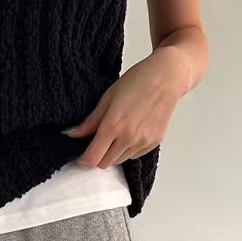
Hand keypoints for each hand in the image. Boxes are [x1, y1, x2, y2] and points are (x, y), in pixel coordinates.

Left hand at [65, 49, 189, 169]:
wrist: (167, 77)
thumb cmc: (138, 81)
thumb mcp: (108, 97)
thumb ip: (91, 121)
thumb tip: (74, 135)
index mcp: (113, 126)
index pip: (93, 158)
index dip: (84, 158)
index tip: (82, 153)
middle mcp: (128, 138)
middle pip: (105, 163)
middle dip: (98, 156)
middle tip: (99, 141)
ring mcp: (143, 142)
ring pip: (120, 161)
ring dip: (113, 153)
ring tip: (117, 133)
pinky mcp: (154, 142)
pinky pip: (135, 156)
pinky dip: (128, 150)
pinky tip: (131, 132)